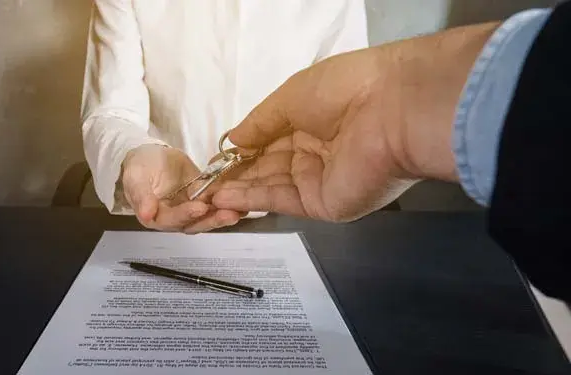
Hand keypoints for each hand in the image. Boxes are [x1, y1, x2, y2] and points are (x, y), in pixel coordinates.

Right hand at [122, 144, 241, 232]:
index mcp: (156, 217)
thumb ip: (141, 196)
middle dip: (212, 220)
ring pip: (208, 217)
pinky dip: (229, 204)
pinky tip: (244, 202)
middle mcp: (175, 219)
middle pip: (194, 224)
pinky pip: (216, 204)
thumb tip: (145, 215)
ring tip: (240, 210)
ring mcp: (191, 209)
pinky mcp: (203, 199)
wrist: (151, 155)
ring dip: (223, 215)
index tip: (200, 207)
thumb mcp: (136, 177)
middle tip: (230, 214)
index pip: (172, 220)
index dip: (186, 214)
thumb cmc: (139, 166)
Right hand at [212, 22, 498, 221]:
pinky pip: (281, 200)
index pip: (268, 142)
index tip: (212, 161)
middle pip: (266, 168)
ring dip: (236, 191)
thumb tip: (231, 140)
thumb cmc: (344, 90)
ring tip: (201, 195)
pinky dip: (252, 199)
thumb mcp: (291, 95)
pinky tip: (223, 197)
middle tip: (199, 184)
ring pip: (269, 186)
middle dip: (233, 176)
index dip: (240, 152)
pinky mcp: (323, 204)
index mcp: (311, 123)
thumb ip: (259, 122)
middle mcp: (314, 153)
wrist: (392, 109)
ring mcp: (318, 181)